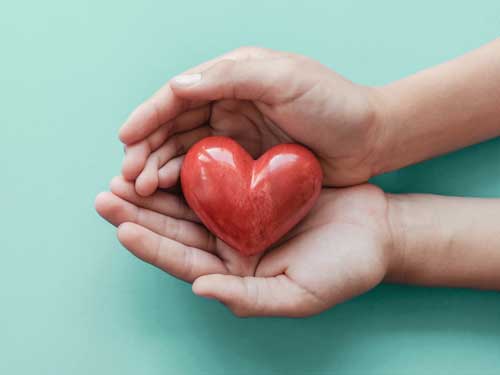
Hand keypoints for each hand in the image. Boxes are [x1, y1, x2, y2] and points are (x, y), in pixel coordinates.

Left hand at [95, 178, 393, 316]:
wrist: (376, 231)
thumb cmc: (344, 269)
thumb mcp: (299, 294)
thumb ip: (249, 297)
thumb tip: (200, 288)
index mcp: (236, 274)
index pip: (183, 261)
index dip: (151, 246)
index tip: (121, 226)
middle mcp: (231, 247)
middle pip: (175, 230)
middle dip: (139, 213)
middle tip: (106, 194)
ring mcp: (240, 217)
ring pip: (188, 203)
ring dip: (156, 188)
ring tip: (123, 173)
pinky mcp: (253, 190)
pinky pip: (215, 179)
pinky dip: (190, 168)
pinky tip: (169, 155)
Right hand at [118, 47, 382, 195]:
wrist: (370, 139)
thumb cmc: (334, 103)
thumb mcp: (285, 78)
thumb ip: (232, 76)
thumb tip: (176, 87)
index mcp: (233, 77)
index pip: (179, 95)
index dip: (149, 115)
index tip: (125, 138)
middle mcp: (229, 104)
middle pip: (175, 126)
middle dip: (147, 149)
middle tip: (128, 176)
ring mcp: (237, 136)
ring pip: (186, 151)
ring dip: (159, 168)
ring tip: (140, 188)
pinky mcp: (246, 164)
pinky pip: (207, 173)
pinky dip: (185, 183)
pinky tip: (170, 195)